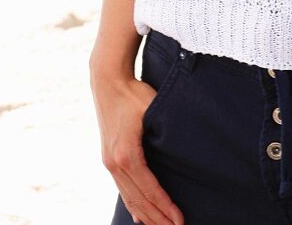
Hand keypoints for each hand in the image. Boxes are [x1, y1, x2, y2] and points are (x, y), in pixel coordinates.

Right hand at [90, 66, 183, 224]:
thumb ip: (164, 129)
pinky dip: (132, 205)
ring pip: (128, 198)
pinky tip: (139, 217)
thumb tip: (184, 147)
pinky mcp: (108, 157)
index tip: (180, 219)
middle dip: (157, 218)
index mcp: (126, 154)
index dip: (165, 206)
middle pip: (138, 200)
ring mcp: (109, 162)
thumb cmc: (133, 92)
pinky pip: (121, 188)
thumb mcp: (153, 108)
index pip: (150, 189)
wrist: (107, 81)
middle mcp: (114, 163)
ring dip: (145, 215)